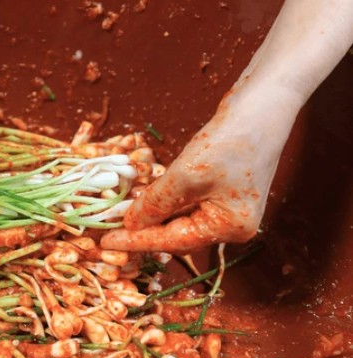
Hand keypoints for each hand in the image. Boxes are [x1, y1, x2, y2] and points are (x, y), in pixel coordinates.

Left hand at [101, 107, 278, 252]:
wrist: (264, 101)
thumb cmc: (230, 140)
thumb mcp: (186, 175)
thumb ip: (156, 203)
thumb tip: (130, 223)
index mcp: (230, 228)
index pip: (174, 241)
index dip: (137, 241)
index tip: (106, 242)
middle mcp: (232, 223)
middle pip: (179, 233)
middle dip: (144, 229)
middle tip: (108, 229)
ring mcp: (229, 205)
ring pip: (181, 217)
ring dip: (152, 215)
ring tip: (119, 216)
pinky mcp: (224, 187)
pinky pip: (187, 201)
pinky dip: (165, 201)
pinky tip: (143, 199)